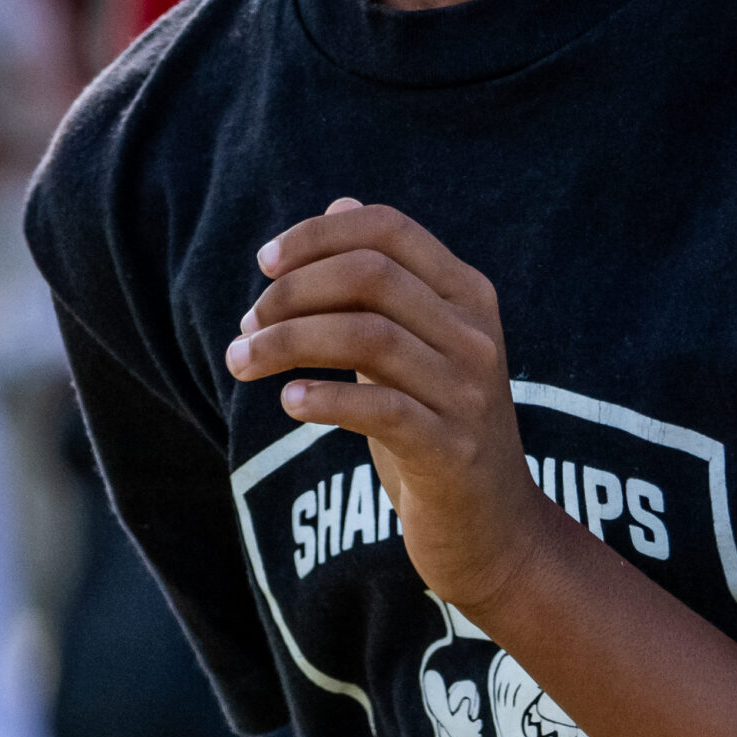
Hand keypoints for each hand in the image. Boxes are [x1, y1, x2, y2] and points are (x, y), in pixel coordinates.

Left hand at [226, 199, 548, 614]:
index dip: (318, 235)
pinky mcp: (452, 451)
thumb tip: (339, 204)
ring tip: (242, 362)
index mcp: (468, 294)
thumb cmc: (437, 430)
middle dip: (293, 291)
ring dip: (287, 342)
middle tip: (246, 325)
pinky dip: (324, 397)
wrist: (493, 532)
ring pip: (367, 335)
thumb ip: (382, 282)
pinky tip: (289, 401)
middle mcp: (475, 333)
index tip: (264, 264)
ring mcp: (468, 392)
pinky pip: (379, 408)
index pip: (388, 230)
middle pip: (370, 275)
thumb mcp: (416, 346)